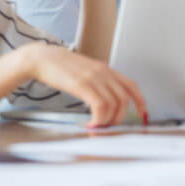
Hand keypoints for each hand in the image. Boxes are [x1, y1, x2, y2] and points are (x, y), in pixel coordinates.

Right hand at [23, 43, 147, 127]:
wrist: (43, 58)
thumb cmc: (61, 68)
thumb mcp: (86, 72)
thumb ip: (97, 82)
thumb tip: (105, 102)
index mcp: (106, 69)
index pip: (131, 85)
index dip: (140, 100)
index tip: (142, 113)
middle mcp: (103, 72)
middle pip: (124, 99)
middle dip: (119, 118)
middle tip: (107, 127)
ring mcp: (94, 78)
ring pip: (113, 105)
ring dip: (107, 121)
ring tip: (96, 126)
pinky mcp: (82, 84)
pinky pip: (100, 105)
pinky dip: (98, 119)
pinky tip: (90, 123)